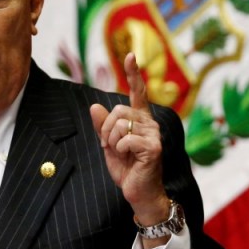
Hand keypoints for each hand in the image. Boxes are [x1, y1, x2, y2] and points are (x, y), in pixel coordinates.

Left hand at [90, 52, 169, 227]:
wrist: (138, 193)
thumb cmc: (127, 168)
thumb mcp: (108, 145)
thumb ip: (102, 126)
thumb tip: (94, 106)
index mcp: (140, 119)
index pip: (137, 92)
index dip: (133, 73)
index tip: (130, 55)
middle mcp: (150, 122)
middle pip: (118, 110)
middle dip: (106, 128)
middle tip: (109, 145)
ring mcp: (154, 134)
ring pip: (119, 124)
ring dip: (111, 141)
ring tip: (120, 153)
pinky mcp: (154, 147)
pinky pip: (125, 139)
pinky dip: (118, 149)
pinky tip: (128, 158)